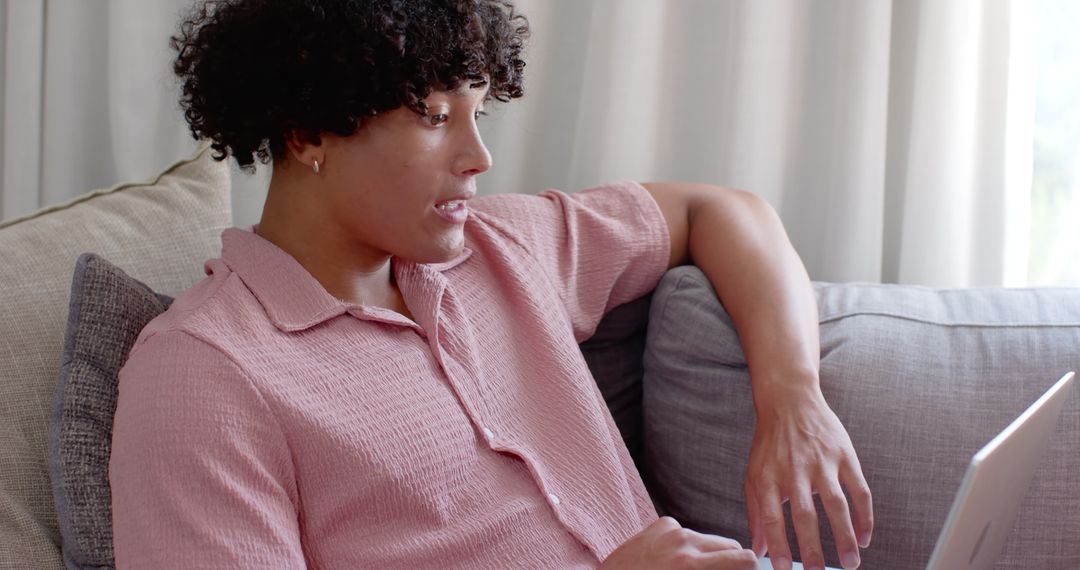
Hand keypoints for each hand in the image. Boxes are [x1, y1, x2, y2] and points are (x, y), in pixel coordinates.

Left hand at [600, 516, 757, 569]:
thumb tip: (740, 567)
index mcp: (692, 564)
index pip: (744, 558)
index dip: (749, 567)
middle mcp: (684, 542)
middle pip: (730, 544)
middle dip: (731, 560)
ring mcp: (672, 530)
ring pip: (707, 539)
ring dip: (706, 553)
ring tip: (689, 568)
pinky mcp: (661, 524)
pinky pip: (685, 532)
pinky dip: (684, 544)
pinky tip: (670, 557)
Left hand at [745, 386, 872, 569]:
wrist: (789, 400)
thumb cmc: (770, 443)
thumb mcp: (755, 474)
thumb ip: (757, 513)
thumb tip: (758, 550)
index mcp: (769, 476)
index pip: (772, 516)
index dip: (778, 544)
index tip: (784, 569)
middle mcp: (795, 470)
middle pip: (805, 515)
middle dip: (813, 548)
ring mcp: (823, 462)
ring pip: (836, 504)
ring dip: (844, 536)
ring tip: (850, 563)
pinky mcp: (845, 455)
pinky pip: (860, 490)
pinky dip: (865, 515)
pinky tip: (865, 537)